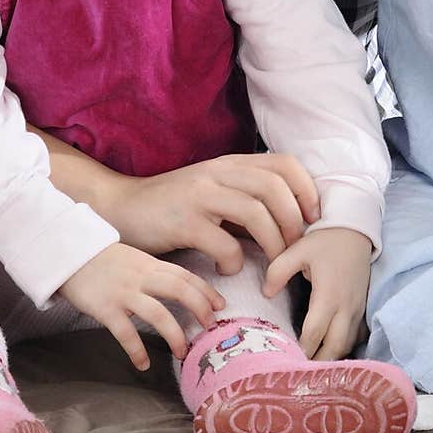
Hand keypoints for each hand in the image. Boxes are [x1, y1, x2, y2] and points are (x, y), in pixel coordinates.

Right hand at [58, 243, 224, 369]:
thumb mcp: (133, 258)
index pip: (186, 275)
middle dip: (199, 309)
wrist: (67, 253)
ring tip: (182, 353)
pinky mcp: (106, 308)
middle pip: (180, 290)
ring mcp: (124, 293)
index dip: (206, 291)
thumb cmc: (102, 259)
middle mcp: (142, 277)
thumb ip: (153, 272)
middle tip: (210, 328)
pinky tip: (143, 365)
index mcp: (150, 264)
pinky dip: (137, 351)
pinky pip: (126, 333)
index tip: (220, 305)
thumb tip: (176, 288)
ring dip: (175, 335)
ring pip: (159, 314)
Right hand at [97, 153, 319, 272]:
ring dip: (272, 244)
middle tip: (294, 248)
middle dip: (293, 222)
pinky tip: (228, 268)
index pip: (284, 163)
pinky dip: (235, 261)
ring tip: (271, 265)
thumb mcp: (212, 191)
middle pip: (274, 187)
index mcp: (229, 164)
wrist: (120, 209)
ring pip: (255, 213)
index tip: (312, 218)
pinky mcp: (183, 222)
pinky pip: (224, 242)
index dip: (307, 190)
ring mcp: (200, 195)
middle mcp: (218, 174)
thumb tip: (289, 218)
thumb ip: (244, 197)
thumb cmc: (173, 207)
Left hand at [263, 227, 371, 359]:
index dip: (301, 351)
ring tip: (309, 369)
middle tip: (297, 375)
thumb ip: (278, 271)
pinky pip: (354, 337)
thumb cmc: (325, 240)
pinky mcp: (362, 308)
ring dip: (330, 358)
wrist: (356, 230)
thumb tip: (265, 294)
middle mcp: (346, 307)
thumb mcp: (298, 249)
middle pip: (334, 348)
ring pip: (346, 346)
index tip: (286, 363)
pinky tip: (326, 352)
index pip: (314, 333)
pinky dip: (341, 348)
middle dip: (317, 364)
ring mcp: (357, 310)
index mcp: (329, 295)